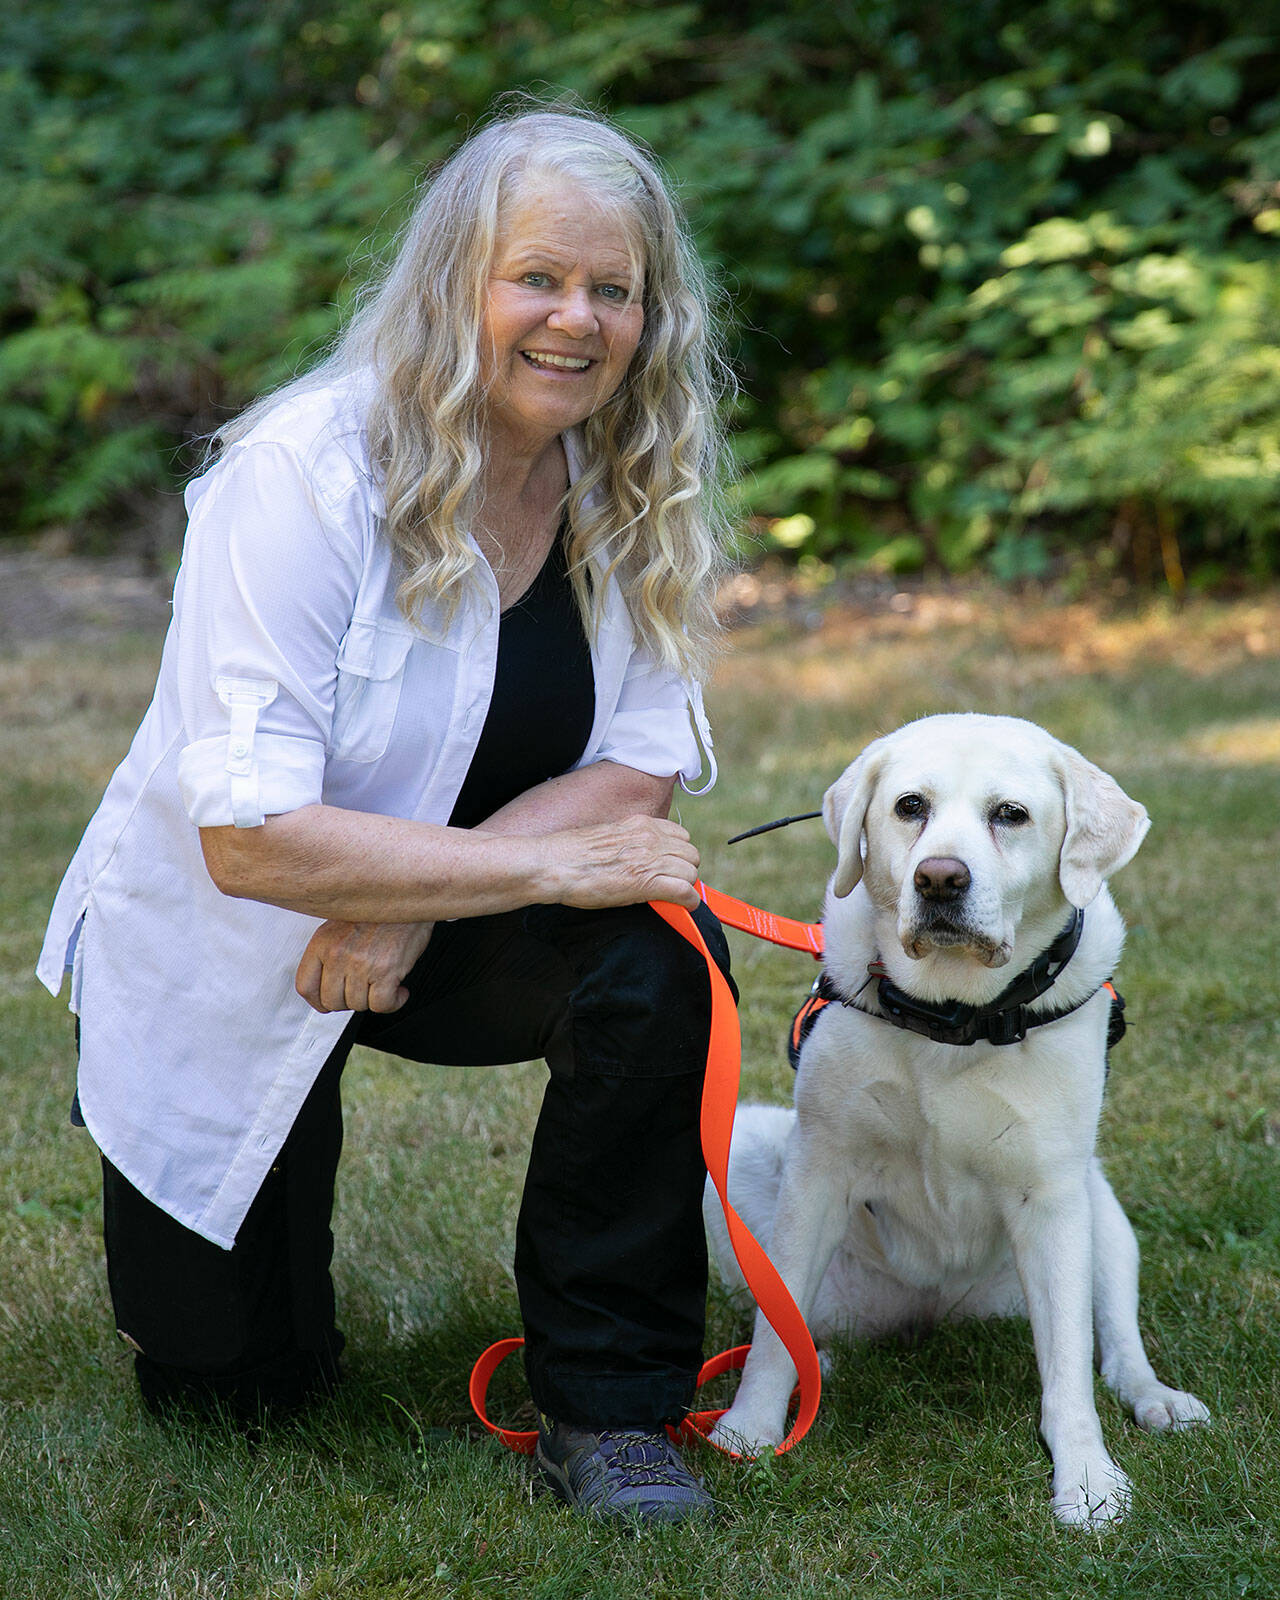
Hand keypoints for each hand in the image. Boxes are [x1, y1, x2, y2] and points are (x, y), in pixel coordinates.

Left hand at [295, 919, 434, 1013]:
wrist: (408, 892)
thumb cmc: (379, 909)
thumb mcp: (340, 923)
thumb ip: (329, 951)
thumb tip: (329, 983)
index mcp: (323, 942)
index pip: (305, 987)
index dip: (318, 1001)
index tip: (329, 1002)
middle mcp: (338, 954)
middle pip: (332, 1001)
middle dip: (350, 1001)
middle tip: (363, 990)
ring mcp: (360, 964)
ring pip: (358, 1005)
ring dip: (373, 999)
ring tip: (383, 984)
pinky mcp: (386, 971)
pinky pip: (382, 1005)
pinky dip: (393, 1003)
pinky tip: (399, 990)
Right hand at [539, 814, 700, 909]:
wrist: (552, 864)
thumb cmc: (569, 854)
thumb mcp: (606, 837)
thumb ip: (629, 842)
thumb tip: (639, 857)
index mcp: (640, 824)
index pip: (680, 835)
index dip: (677, 854)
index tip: (670, 866)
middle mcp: (649, 837)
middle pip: (690, 853)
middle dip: (684, 870)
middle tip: (671, 883)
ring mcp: (650, 857)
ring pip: (691, 872)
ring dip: (685, 885)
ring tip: (673, 896)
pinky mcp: (647, 881)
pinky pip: (685, 891)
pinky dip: (688, 902)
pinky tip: (682, 907)